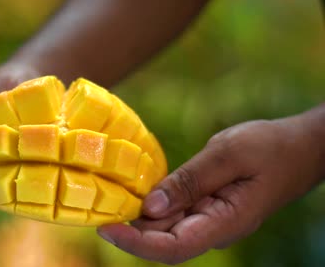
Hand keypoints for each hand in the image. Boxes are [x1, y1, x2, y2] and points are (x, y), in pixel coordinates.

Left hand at [97, 115, 324, 264]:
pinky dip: (153, 203)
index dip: (136, 244)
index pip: (173, 248)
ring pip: (165, 227)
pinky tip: (135, 190)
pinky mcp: (205, 206)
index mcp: (224, 223)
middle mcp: (213, 229)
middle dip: (129, 228)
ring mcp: (209, 219)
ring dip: (138, 217)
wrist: (298, 147)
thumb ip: (189, 180)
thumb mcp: (228, 154)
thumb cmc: (270, 147)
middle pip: (163, 241)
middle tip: (97, 205)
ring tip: (109, 197)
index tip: (105, 228)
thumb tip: (149, 207)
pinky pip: (174, 211)